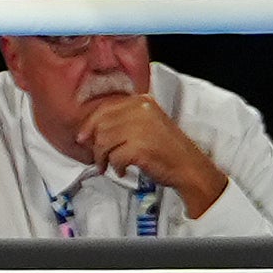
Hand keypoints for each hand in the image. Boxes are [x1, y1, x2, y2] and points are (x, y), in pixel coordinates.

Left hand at [74, 91, 226, 214]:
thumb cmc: (167, 149)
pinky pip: (114, 157)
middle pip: (101, 126)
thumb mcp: (147, 123)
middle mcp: (140, 110)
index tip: (82, 137)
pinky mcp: (139, 147)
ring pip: (104, 142)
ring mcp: (140, 128)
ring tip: (108, 166)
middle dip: (96, 145)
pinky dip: (115, 167)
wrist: (190, 168)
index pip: (104, 108)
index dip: (89, 125)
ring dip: (103, 158)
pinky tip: (122, 170)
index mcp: (141, 101)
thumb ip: (123, 120)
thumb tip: (90, 130)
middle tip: (98, 158)